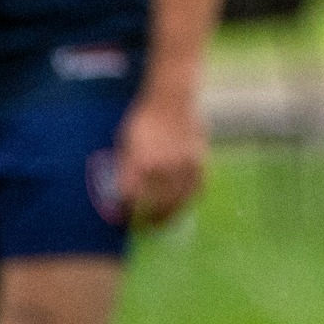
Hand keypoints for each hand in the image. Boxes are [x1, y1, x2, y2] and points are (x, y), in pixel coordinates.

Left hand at [115, 90, 205, 227]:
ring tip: (164, 222)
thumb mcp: (126, 142)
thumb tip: (124, 193)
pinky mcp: (199, 160)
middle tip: (146, 225)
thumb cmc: (145, 119)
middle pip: (156, 204)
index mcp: (140, 162)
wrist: (172, 98)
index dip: (127, 210)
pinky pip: (196, 187)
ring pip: (178, 200)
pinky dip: (190, 199)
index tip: (124, 216)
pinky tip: (184, 204)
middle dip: (150, 218)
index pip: (131, 197)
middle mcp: (162, 166)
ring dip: (171, 215)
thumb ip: (126, 168)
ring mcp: (183, 164)